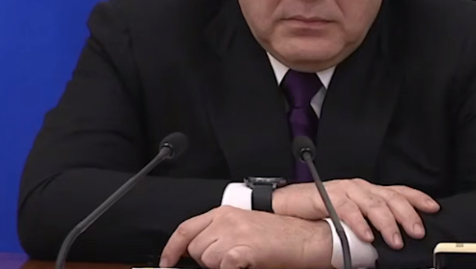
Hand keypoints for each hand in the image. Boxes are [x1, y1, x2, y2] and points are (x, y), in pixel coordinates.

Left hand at [159, 206, 332, 268]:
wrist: (308, 237)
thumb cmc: (280, 237)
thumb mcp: (244, 229)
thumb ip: (220, 235)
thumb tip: (201, 252)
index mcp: (224, 212)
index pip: (186, 229)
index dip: (172, 249)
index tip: (166, 263)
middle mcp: (227, 219)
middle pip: (195, 248)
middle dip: (207, 261)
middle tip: (230, 261)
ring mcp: (236, 232)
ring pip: (207, 259)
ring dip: (221, 266)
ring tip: (242, 262)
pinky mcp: (245, 247)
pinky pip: (223, 265)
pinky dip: (230, 268)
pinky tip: (246, 263)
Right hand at [272, 179, 439, 248]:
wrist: (289, 205)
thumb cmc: (320, 212)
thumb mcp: (353, 216)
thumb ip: (371, 223)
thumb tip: (393, 238)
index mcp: (368, 191)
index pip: (398, 190)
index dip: (417, 198)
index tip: (433, 208)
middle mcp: (359, 188)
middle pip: (390, 197)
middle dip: (407, 214)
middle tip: (417, 231)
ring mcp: (344, 191)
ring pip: (373, 203)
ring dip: (386, 223)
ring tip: (394, 240)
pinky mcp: (328, 197)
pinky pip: (347, 210)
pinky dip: (359, 224)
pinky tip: (367, 236)